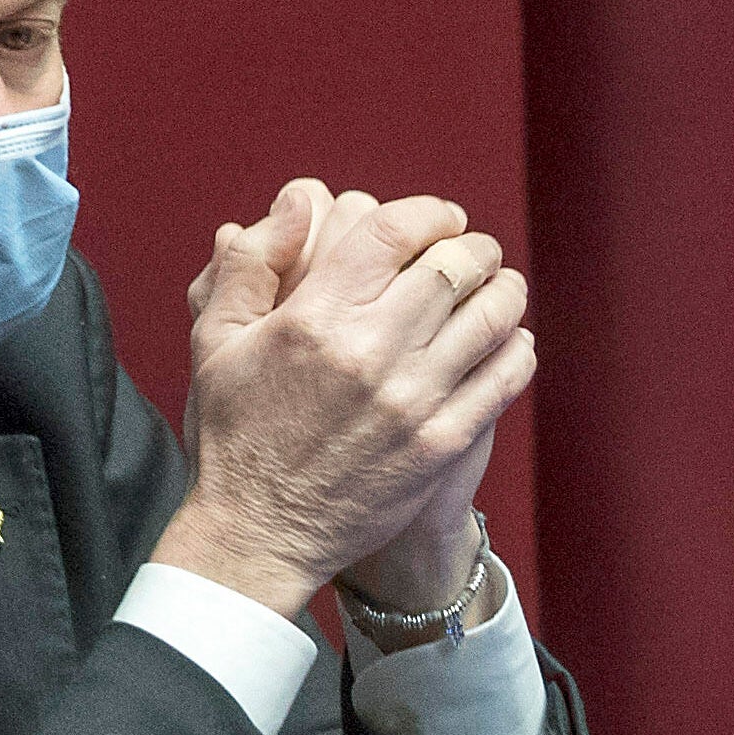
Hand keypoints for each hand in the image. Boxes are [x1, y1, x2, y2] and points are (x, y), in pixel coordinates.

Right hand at [153, 186, 534, 620]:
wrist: (259, 534)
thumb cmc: (235, 432)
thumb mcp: (216, 340)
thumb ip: (251, 261)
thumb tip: (298, 200)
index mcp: (313, 318)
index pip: (393, 231)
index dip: (429, 212)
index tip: (441, 218)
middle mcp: (367, 353)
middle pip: (453, 267)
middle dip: (474, 248)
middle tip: (475, 252)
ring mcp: (411, 402)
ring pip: (490, 318)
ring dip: (505, 291)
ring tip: (500, 288)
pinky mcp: (439, 445)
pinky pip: (503, 379)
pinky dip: (517, 349)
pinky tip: (510, 341)